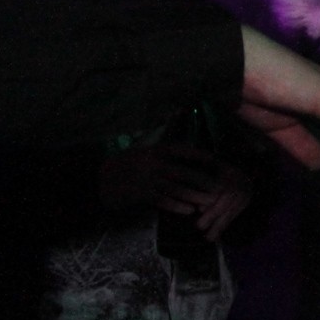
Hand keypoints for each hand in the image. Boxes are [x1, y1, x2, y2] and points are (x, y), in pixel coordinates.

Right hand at [97, 145, 252, 240]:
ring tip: (209, 202)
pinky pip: (161, 201)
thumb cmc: (128, 161)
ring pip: (174, 189)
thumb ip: (166, 130)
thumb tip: (181, 109)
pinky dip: (176, 206)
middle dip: (203, 181)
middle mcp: (152, 163)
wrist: (99, 178)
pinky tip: (189, 210)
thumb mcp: (145, 144)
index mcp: (155, 150)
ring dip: (193, 196)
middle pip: (183, 173)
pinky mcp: (139, 194)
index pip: (183, 150)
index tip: (218, 161)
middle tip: (220, 187)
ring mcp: (145, 179)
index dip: (201, 156)